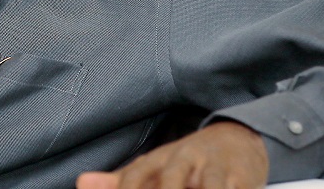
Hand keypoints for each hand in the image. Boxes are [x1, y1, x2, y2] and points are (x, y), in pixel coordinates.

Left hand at [76, 121, 267, 188]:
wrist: (236, 138)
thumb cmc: (188, 161)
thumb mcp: (155, 168)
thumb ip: (119, 181)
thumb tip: (81, 183)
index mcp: (160, 159)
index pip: (136, 175)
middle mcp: (185, 160)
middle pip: (170, 179)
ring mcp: (214, 168)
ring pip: (209, 186)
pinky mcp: (243, 177)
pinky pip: (237, 188)